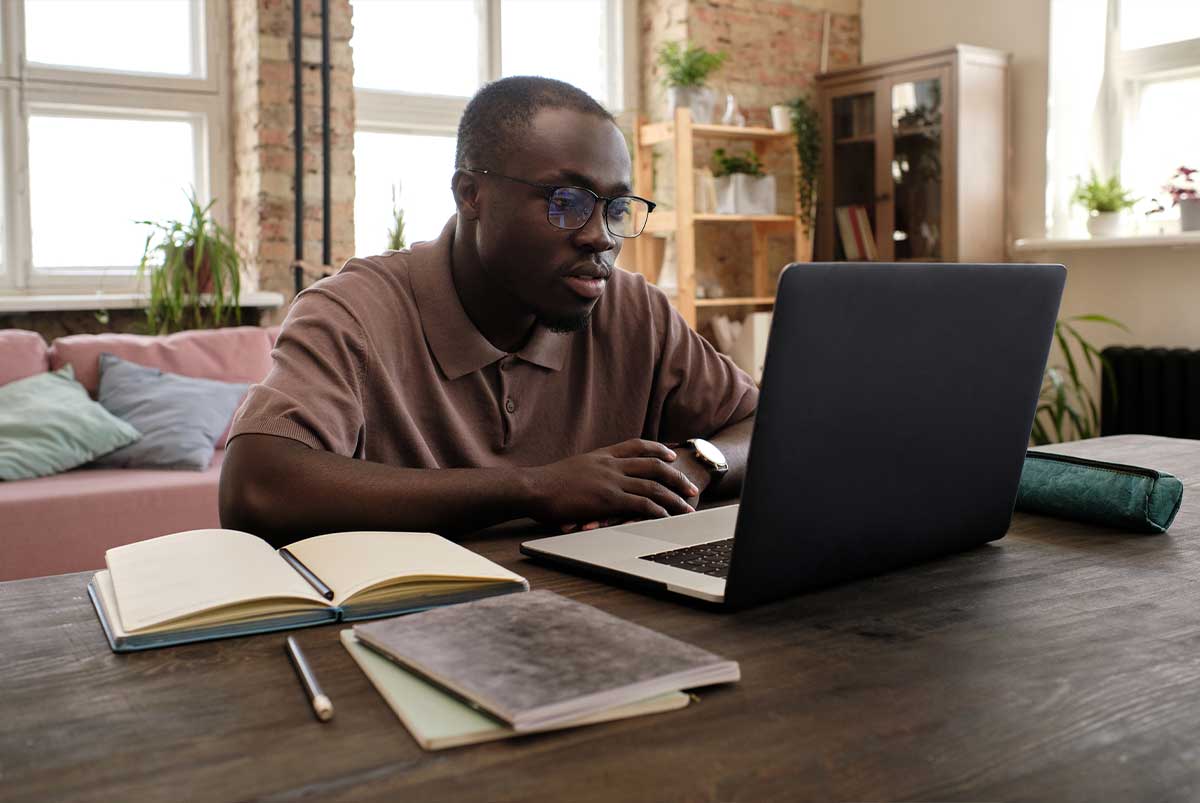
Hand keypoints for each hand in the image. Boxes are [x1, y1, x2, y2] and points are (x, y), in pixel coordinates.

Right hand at [525, 438, 699, 527]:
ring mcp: (611, 481)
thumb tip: (593, 480)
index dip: (657, 449)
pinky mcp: (609, 499)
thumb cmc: (545, 484)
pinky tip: (665, 517)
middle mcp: (610, 464)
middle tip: (690, 486)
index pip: (636, 446)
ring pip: (652, 486)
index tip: (671, 456)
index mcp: (601, 454)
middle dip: (675, 476)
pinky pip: (641, 503)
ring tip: (687, 506)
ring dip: (673, 497)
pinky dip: (657, 510)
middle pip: (653, 465)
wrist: (533, 487)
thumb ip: (587, 471)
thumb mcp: (571, 468)